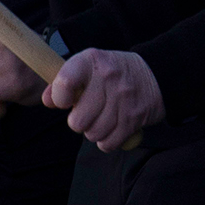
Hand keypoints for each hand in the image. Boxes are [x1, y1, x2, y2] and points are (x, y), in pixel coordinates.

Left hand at [43, 47, 161, 151]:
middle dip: (79, 122)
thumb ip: (64, 82)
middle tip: (87, 113)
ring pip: (93, 134)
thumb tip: (47, 100)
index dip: (59, 99)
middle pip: (78, 121)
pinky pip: (109, 143)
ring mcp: (123, 99)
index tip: (65, 101)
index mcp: (91, 61)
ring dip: (94, 132)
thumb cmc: (114, 72)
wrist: (157, 73)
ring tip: (101, 119)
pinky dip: (107, 140)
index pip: (64, 84)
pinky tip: (112, 128)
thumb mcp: (88, 66)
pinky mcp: (134, 118)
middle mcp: (107, 78)